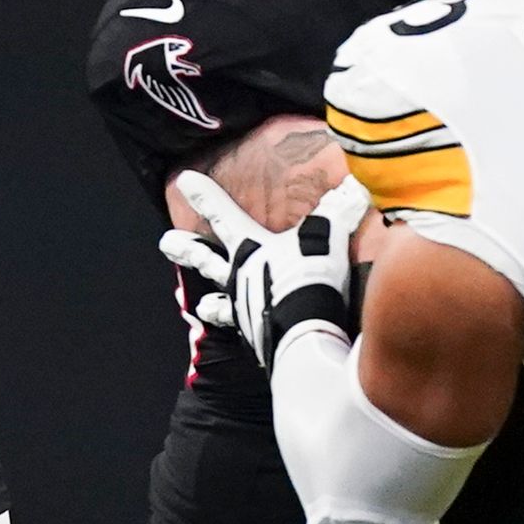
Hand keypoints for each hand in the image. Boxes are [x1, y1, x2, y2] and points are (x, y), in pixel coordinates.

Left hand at [161, 170, 370, 372]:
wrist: (305, 332)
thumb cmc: (308, 277)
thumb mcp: (326, 235)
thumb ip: (339, 210)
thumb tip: (358, 185)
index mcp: (250, 249)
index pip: (223, 215)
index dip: (205, 197)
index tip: (184, 181)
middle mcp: (240, 278)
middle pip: (207, 261)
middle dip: (187, 249)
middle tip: (165, 242)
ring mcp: (245, 310)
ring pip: (222, 305)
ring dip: (212, 307)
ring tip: (201, 309)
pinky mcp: (258, 338)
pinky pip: (246, 334)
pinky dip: (246, 334)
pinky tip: (247, 341)